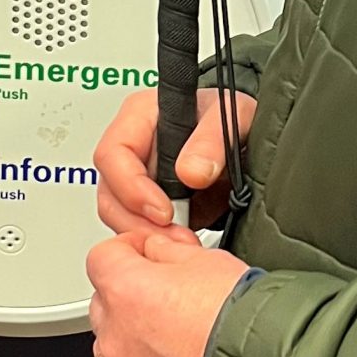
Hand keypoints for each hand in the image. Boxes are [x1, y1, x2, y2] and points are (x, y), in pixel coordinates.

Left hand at [86, 229, 248, 356]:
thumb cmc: (243, 323)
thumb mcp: (209, 261)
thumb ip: (167, 250)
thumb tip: (156, 251)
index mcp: (126, 291)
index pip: (102, 257)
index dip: (127, 251)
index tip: (144, 255)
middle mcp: (116, 336)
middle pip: (104, 303)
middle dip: (129, 297)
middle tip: (168, 299)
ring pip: (113, 348)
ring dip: (133, 339)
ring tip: (177, 341)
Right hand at [94, 86, 257, 236]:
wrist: (246, 141)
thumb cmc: (231, 117)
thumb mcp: (233, 115)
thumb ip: (212, 140)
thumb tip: (191, 172)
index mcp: (140, 115)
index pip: (113, 154)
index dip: (132, 187)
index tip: (164, 211)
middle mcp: (132, 147)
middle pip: (109, 191)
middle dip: (138, 222)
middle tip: (175, 236)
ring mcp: (136, 177)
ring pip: (118, 214)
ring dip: (147, 234)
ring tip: (183, 240)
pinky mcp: (146, 204)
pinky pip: (137, 227)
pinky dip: (156, 240)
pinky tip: (181, 241)